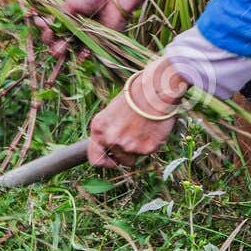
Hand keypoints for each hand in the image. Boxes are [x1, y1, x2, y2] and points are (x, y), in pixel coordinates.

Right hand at [31, 0, 160, 60]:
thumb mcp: (70, 3)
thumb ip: (58, 16)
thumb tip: (43, 25)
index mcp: (68, 16)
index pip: (52, 26)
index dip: (45, 27)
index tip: (40, 23)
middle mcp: (76, 27)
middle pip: (58, 39)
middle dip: (50, 40)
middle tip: (50, 36)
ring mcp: (86, 36)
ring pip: (70, 48)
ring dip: (61, 50)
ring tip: (59, 49)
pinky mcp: (98, 42)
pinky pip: (86, 53)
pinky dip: (80, 55)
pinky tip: (76, 54)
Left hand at [87, 56, 191, 170]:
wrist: (155, 89)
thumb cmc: (135, 96)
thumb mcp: (112, 111)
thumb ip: (109, 130)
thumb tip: (113, 145)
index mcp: (98, 128)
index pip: (95, 158)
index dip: (106, 161)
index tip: (113, 159)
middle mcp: (110, 139)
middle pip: (118, 160)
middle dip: (126, 153)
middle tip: (136, 139)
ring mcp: (128, 145)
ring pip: (133, 158)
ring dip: (139, 149)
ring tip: (144, 130)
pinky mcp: (145, 148)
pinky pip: (148, 153)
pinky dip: (151, 144)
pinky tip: (153, 129)